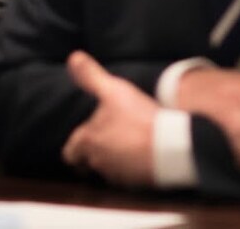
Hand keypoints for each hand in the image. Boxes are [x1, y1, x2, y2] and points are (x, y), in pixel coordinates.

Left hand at [62, 51, 157, 186]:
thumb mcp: (114, 90)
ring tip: (128, 145)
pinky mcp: (137, 182)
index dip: (75, 146)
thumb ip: (91, 76)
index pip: (70, 152)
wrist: (170, 145)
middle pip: (89, 161)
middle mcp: (98, 161)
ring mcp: (118, 174)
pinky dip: (133, 168)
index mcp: (88, 140)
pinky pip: (129, 177)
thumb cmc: (138, 118)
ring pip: (108, 169)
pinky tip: (143, 155)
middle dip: (95, 152)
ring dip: (115, 159)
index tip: (83, 141)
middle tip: (108, 141)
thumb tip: (73, 57)